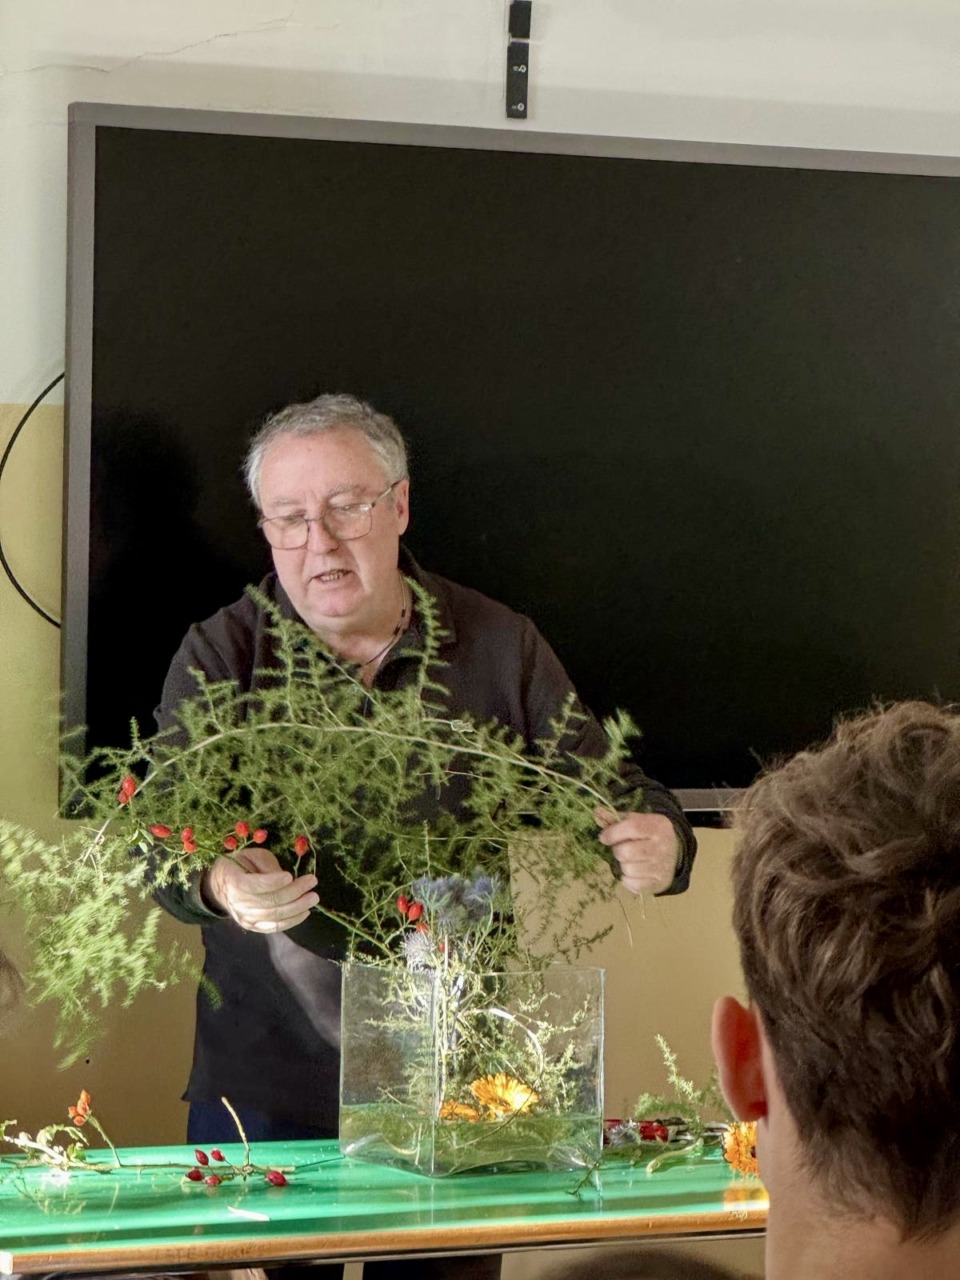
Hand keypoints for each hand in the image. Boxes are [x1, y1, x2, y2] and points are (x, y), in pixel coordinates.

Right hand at [201, 847, 319, 932]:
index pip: (255, 885)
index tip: (289, 876)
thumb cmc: (240, 865)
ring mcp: (245, 917)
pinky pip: (274, 927)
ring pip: (274, 915)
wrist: (222, 885)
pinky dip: (291, 921)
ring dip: (297, 907)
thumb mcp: (251, 855)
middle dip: (294, 892)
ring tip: (313, 897)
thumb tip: (284, 878)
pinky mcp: (253, 926)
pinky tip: (305, 912)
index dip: (273, 882)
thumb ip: (266, 864)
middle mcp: (238, 903)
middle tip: (312, 882)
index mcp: (234, 881)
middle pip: (269, 901)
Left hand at [595, 807, 679, 895]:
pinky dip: (628, 879)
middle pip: (626, 851)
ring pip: (628, 869)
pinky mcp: (659, 883)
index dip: (613, 833)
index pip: (632, 827)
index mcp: (658, 826)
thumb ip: (615, 818)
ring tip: (629, 860)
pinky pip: (633, 884)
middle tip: (620, 849)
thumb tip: (596, 812)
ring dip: (623, 865)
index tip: (604, 837)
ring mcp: (662, 866)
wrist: (674, 854)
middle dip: (617, 850)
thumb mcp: (636, 821)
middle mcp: (663, 846)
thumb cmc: (648, 835)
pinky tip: (634, 872)